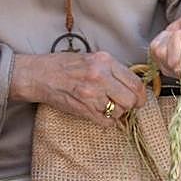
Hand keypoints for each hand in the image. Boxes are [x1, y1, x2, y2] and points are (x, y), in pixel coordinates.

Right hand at [10, 50, 145, 127]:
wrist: (38, 75)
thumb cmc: (65, 65)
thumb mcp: (93, 58)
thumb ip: (113, 70)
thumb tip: (132, 85)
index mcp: (105, 62)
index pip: (135, 83)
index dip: (142, 95)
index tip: (140, 100)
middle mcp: (100, 77)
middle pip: (130, 100)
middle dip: (130, 105)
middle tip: (124, 104)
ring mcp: (91, 94)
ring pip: (119, 112)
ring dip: (117, 113)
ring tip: (108, 106)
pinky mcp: (82, 109)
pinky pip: (105, 122)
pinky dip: (106, 121)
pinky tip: (100, 113)